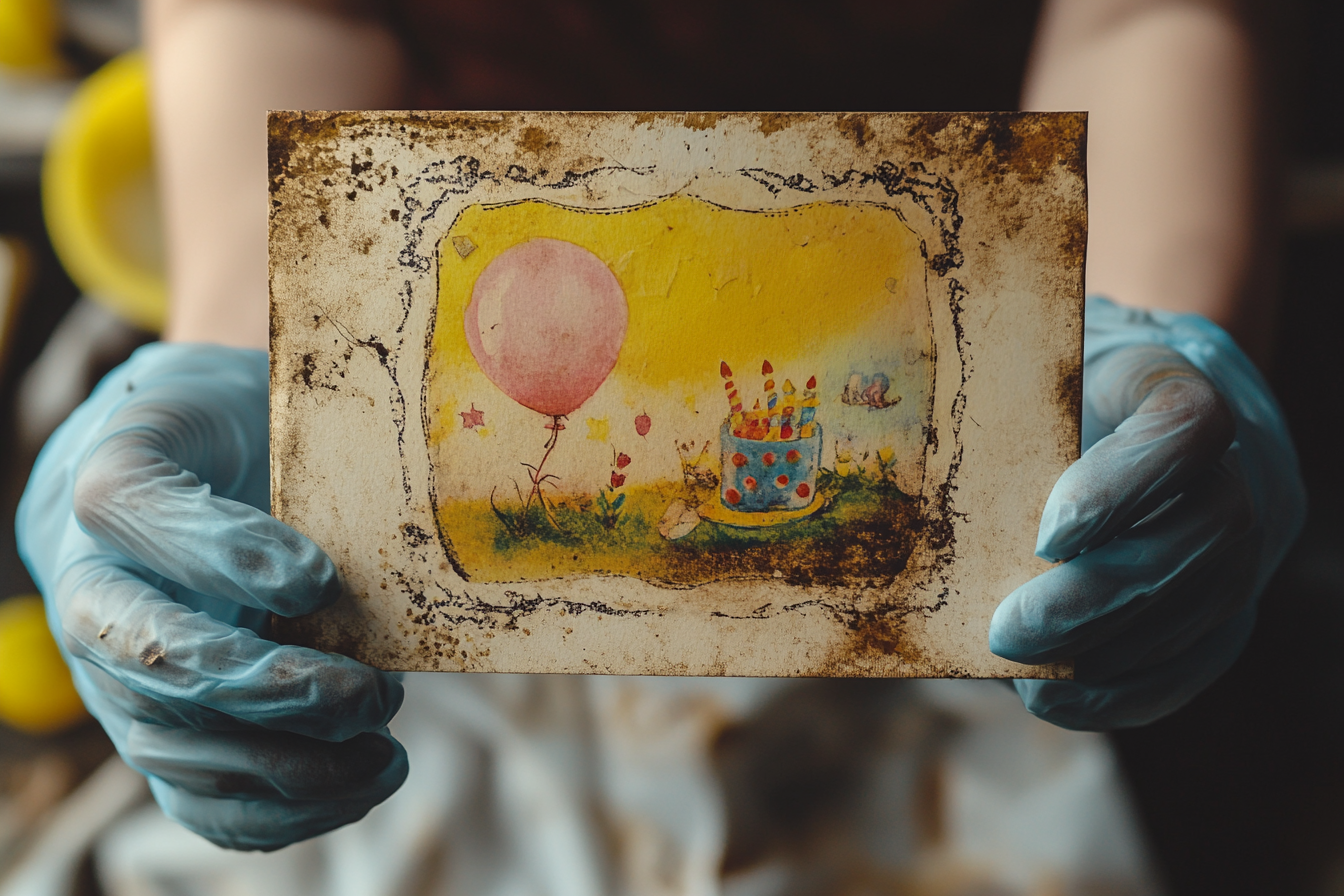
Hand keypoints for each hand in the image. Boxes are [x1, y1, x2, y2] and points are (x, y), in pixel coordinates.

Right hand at [18, 344, 406, 849]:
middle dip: (265, 688)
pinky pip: (193, 794)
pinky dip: (277, 813)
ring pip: (167, 741)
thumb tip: (384, 535)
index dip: (221, 552)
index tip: (319, 581)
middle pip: (147, 653)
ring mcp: (115, 668)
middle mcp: (94, 582)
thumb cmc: (242, 427)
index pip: (132, 506)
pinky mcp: (159, 724)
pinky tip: (358, 786)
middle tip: (368, 693)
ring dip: (282, 764)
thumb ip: (303, 441)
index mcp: (114, 478)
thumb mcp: (264, 396)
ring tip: (381, 753)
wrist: (195, 466)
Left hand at [989, 297, 1305, 729]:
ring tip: (1016, 663)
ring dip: (1107, 648)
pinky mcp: (1227, 607)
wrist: (1122, 412)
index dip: (1126, 483)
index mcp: (1175, 379)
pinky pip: (1198, 660)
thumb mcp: (1016, 369)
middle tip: (1007, 631)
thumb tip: (903, 490)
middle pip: (1209, 531)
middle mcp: (1236, 461)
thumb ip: (982, 406)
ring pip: (1207, 603)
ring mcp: (1246, 541)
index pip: (1188, 422)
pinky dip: (1124, 690)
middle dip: (1101, 594)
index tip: (1046, 536)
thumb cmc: (1047, 392)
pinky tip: (1053, 698)